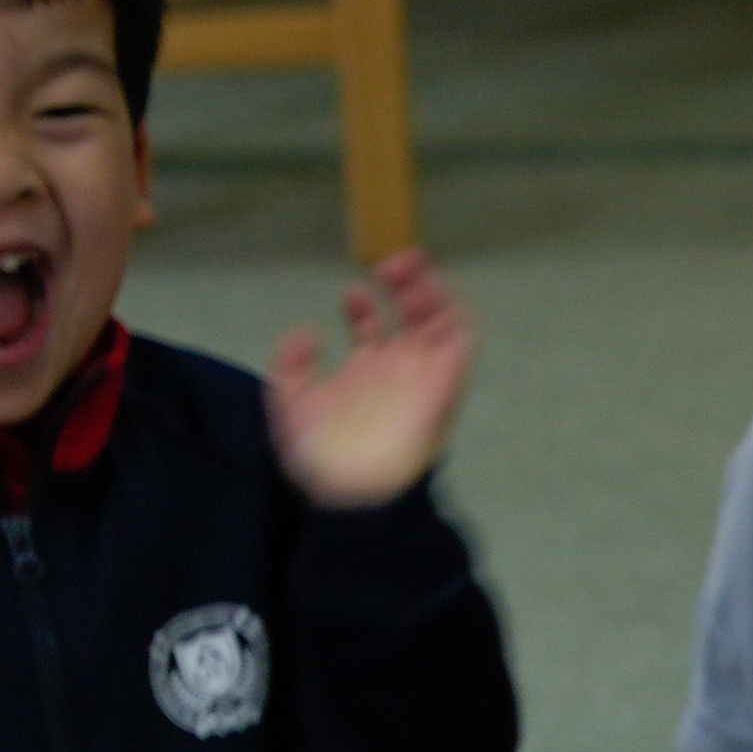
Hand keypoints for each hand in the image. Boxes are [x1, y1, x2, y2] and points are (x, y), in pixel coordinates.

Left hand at [268, 249, 473, 509]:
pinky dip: (453, 307)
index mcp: (365, 372)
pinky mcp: (444, 378)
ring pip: (439, 318)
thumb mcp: (290, 401)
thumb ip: (292, 362)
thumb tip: (311, 330)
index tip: (352, 290)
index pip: (373, 327)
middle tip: (388, 262)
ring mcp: (422, 372)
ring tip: (410, 265)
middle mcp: (397, 368)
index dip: (364, 302)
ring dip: (430, 287)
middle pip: (411, 314)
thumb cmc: (322, 455)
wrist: (351, 489)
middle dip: (403, 282)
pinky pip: (461, 336)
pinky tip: (431, 287)